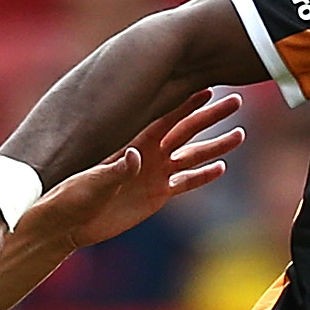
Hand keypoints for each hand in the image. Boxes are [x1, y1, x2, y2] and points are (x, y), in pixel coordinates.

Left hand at [23, 90, 242, 251]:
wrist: (70, 223)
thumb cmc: (73, 196)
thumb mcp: (93, 181)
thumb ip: (118, 169)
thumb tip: (136, 156)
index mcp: (133, 142)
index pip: (167, 116)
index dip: (188, 102)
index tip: (210, 86)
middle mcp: (149, 153)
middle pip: (187, 130)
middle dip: (211, 116)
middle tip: (236, 102)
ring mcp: (155, 173)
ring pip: (193, 155)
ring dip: (215, 145)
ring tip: (239, 135)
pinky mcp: (158, 195)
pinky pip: (186, 182)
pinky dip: (203, 176)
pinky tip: (221, 167)